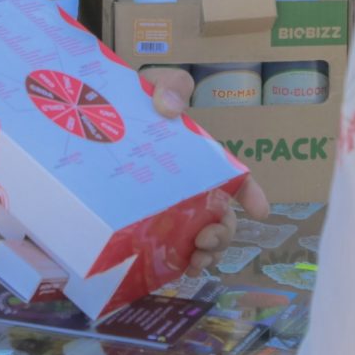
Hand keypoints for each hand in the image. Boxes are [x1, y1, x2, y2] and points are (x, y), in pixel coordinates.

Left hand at [140, 65, 270, 269]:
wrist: (94, 118)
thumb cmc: (135, 103)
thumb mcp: (156, 84)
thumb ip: (170, 85)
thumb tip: (169, 107)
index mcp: (199, 158)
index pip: (234, 177)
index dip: (251, 193)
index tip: (260, 211)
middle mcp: (190, 187)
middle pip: (221, 216)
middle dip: (223, 233)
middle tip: (205, 239)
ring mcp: (168, 207)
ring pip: (201, 237)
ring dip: (207, 254)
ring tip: (195, 261)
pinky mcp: (144, 222)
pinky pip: (169, 249)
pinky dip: (179, 262)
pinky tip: (176, 270)